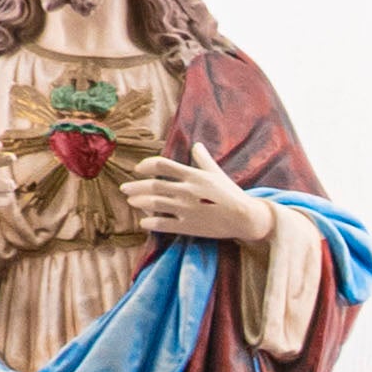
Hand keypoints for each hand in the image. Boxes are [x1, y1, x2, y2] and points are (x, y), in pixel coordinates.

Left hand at [117, 152, 273, 246]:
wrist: (247, 219)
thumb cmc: (233, 195)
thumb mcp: (217, 174)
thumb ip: (203, 160)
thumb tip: (197, 145)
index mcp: (193, 176)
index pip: (162, 165)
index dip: (146, 165)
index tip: (138, 169)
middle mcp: (187, 191)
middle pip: (154, 186)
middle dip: (136, 186)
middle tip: (124, 188)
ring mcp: (187, 209)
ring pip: (155, 204)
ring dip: (139, 202)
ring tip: (131, 201)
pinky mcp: (190, 226)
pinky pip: (164, 224)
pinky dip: (151, 223)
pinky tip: (144, 223)